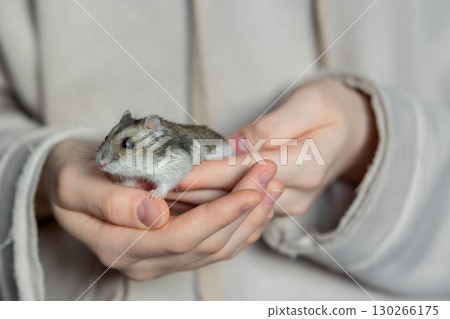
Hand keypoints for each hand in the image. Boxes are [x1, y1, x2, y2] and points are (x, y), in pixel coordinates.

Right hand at [37, 140, 282, 279]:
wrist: (68, 177)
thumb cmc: (70, 173)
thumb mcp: (74, 182)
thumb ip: (109, 202)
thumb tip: (154, 215)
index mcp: (119, 246)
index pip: (183, 236)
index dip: (222, 213)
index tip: (253, 186)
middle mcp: (144, 260)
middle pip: (207, 244)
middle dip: (244, 210)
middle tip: (269, 175)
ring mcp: (159, 258)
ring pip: (216, 249)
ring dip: (249, 219)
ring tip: (273, 187)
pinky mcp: (171, 248)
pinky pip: (213, 246)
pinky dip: (239, 226)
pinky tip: (257, 206)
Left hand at [172, 78, 376, 214]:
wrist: (353, 131)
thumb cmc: (331, 110)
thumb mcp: (307, 104)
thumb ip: (271, 128)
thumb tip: (234, 147)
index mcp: (308, 166)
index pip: (248, 170)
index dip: (209, 173)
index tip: (176, 174)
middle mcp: (298, 194)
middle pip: (238, 195)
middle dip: (195, 192)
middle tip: (158, 189)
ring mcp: (289, 204)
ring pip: (236, 206)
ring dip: (199, 201)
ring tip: (164, 197)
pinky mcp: (279, 205)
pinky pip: (242, 208)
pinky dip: (214, 203)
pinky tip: (188, 200)